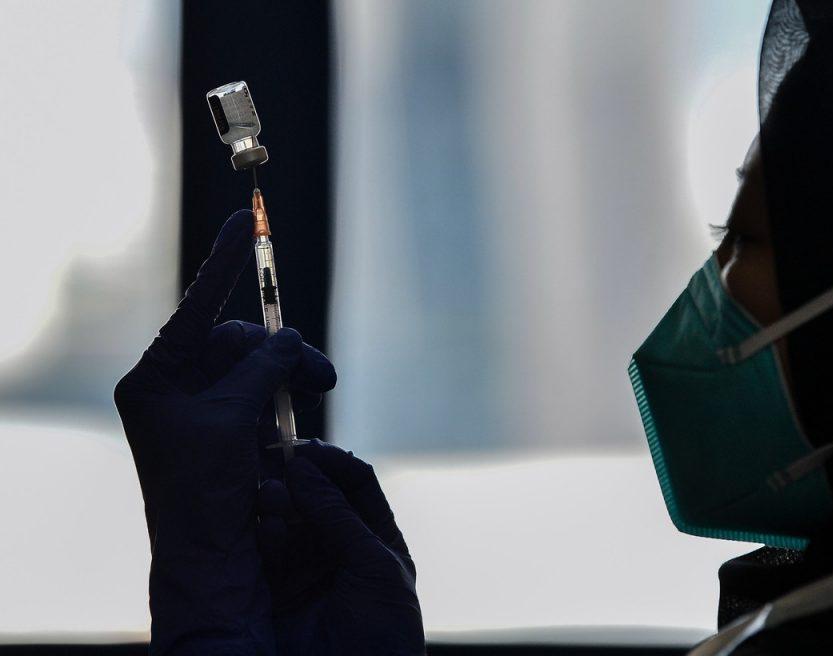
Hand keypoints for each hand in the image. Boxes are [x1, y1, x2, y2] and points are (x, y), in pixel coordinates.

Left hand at [114, 211, 335, 654]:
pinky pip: (266, 396)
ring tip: (320, 389)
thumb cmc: (203, 491)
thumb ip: (261, 368)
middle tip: (320, 374)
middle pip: (238, 342)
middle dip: (281, 352)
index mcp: (156, 378)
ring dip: (290, 377)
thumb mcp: (230, 418)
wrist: (213, 556)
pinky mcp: (232, 430)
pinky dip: (285, 403)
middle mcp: (177, 388)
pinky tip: (294, 427)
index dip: (225, 263)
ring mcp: (206, 410)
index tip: (244, 217)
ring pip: (259, 369)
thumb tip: (289, 336)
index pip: (195, 306)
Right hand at [257, 441, 424, 654]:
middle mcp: (339, 548)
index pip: (356, 484)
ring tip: (269, 496)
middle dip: (297, 479)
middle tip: (274, 460)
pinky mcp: (274, 592)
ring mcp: (305, 569)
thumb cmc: (383, 633)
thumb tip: (304, 468)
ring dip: (277, 504)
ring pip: (286, 521)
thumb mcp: (372, 567)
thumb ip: (338, 517)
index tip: (306, 449)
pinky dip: (261, 535)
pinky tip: (263, 527)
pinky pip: (264, 554)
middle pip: (315, 498)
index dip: (333, 463)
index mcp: (375, 537)